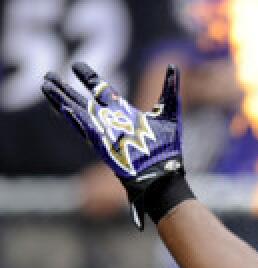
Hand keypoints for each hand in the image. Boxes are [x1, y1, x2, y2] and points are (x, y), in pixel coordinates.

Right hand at [42, 62, 184, 229]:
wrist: (164, 173)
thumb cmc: (167, 148)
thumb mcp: (169, 112)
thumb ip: (169, 89)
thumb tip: (173, 66)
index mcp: (123, 113)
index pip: (102, 91)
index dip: (89, 78)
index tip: (77, 66)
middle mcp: (110, 121)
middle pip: (82, 100)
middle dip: (66, 89)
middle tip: (49, 75)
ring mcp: (105, 132)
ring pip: (78, 113)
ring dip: (61, 100)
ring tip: (45, 86)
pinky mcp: (103, 144)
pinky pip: (86, 130)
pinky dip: (75, 120)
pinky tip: (63, 108)